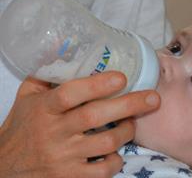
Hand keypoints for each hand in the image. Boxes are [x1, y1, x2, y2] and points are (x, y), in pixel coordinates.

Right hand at [0, 71, 159, 177]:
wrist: (7, 168)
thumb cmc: (23, 127)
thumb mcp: (28, 97)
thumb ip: (47, 76)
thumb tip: (68, 50)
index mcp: (44, 109)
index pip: (70, 93)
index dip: (98, 84)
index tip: (122, 77)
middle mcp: (54, 132)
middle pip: (96, 116)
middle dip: (130, 105)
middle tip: (153, 98)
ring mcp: (64, 157)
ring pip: (106, 143)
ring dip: (126, 131)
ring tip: (132, 122)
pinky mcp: (71, 177)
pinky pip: (103, 170)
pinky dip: (116, 160)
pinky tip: (115, 151)